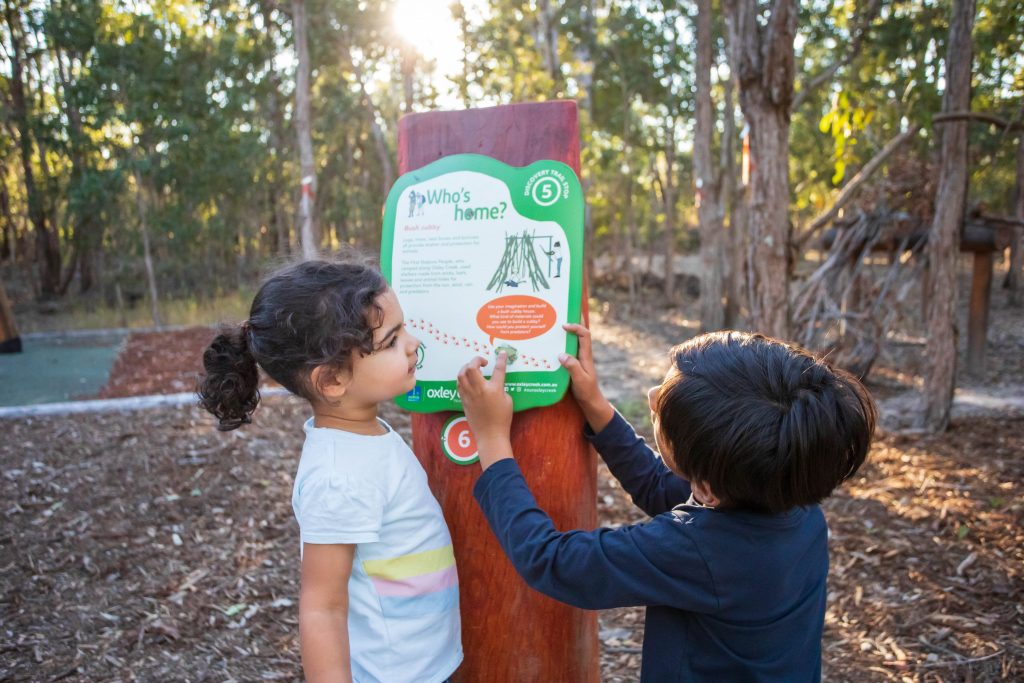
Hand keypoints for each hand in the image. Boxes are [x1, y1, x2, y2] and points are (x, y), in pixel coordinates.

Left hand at [457, 353, 513, 469]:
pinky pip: (459, 384)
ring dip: (467, 367)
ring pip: (461, 374)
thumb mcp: (507, 400)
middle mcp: (480, 390)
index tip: (502, 353)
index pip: (498, 369)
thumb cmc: (502, 419)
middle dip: (476, 360)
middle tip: (482, 362)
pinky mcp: (464, 400)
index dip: (501, 359)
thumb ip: (500, 388)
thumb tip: (493, 382)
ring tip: (473, 369)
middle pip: (471, 367)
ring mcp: (469, 395)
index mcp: (494, 389)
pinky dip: (462, 378)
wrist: (490, 435)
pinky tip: (468, 380)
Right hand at [560, 323, 614, 431]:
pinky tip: (549, 349)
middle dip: (571, 325)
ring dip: (564, 336)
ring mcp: (578, 359)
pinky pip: (567, 352)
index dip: (576, 327)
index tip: (564, 326)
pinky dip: (560, 347)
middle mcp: (582, 354)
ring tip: (550, 331)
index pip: (584, 335)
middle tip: (557, 319)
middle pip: (579, 334)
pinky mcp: (573, 365)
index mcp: (586, 356)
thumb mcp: (579, 380)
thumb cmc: (587, 391)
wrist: (591, 402)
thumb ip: (572, 367)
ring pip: (572, 343)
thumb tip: (561, 354)